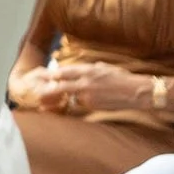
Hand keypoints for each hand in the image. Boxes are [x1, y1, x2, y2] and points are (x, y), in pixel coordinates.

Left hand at [9, 61, 146, 116]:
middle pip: (61, 86)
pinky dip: (77, 104)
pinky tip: (75, 105)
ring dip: (64, 99)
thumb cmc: (121, 78)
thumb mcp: (103, 67)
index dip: (52, 75)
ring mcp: (88, 96)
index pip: (64, 72)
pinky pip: (80, 105)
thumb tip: (78, 69)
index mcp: (88, 70)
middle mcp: (85, 83)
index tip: (43, 76)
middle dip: (49, 90)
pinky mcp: (93, 106)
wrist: (135, 92)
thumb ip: (88, 69)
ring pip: (70, 97)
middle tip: (38, 93)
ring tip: (51, 102)